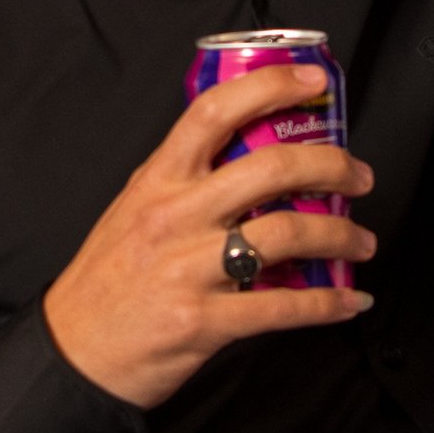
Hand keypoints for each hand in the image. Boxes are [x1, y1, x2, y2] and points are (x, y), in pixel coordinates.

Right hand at [42, 65, 375, 407]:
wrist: (72, 352)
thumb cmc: (105, 280)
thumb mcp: (133, 209)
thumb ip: (182, 182)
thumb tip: (248, 158)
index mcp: (157, 181)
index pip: (214, 111)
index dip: (270, 85)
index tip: (311, 80)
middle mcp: (173, 217)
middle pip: (271, 168)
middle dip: (332, 166)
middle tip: (359, 177)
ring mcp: (188, 269)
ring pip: (287, 233)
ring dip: (340, 236)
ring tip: (361, 243)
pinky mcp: (203, 321)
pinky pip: (282, 306)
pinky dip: (327, 304)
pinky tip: (348, 302)